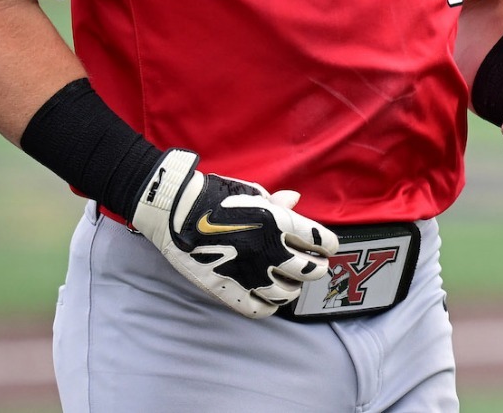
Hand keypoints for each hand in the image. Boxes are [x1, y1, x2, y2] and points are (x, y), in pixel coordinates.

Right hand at [131, 149, 337, 317]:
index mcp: (279, 223)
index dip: (327, 244)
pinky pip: (260, 309)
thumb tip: (296, 200)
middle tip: (311, 266)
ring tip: (288, 282)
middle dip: (316, 268)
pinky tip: (269, 297)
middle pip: (311, 271)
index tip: (325, 246)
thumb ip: (277, 203)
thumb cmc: (215, 196)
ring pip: (288, 294)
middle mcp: (269, 251)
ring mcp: (250, 274)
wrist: (175, 211)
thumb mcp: (251, 192)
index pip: (321, 241)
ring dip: (293, 288)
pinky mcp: (229, 291)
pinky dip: (269, 306)